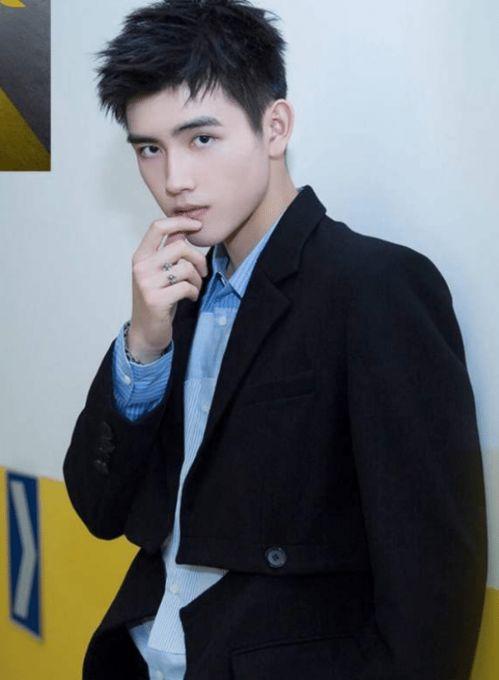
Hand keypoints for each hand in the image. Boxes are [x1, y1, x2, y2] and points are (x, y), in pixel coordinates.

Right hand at [127, 216, 208, 360]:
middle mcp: (141, 267)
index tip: (197, 225)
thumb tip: (185, 229)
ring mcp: (147, 284)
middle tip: (203, 272)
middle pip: (180, 247)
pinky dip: (194, 292)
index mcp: (140, 257)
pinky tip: (191, 297)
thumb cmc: (157, 299)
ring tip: (194, 288)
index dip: (180, 221)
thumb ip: (168, 252)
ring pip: (186, 268)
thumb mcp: (159, 273)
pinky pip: (186, 287)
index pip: (158, 227)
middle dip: (198, 259)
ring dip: (198, 279)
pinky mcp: (156, 300)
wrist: (146, 331)